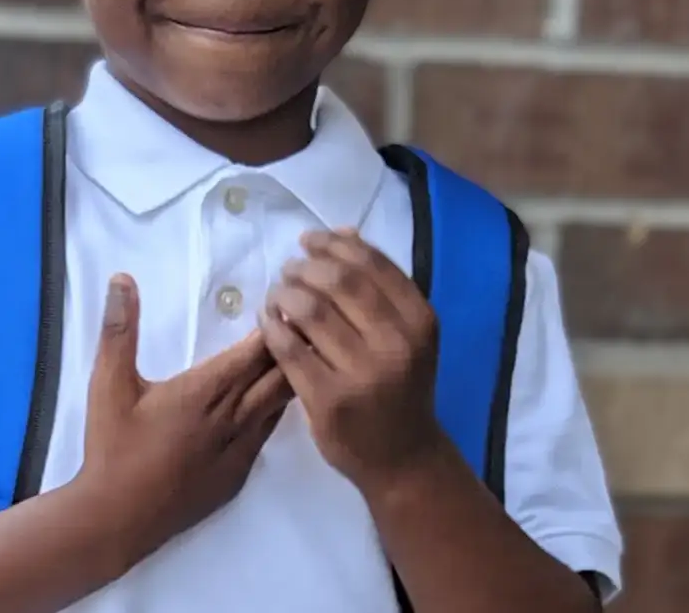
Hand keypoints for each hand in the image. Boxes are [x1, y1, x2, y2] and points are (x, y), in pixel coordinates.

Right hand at [80, 275, 291, 559]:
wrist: (116, 520)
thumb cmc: (112, 448)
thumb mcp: (108, 384)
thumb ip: (119, 329)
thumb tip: (122, 279)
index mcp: (203, 392)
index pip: (254, 352)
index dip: (275, 326)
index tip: (287, 301)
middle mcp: (231, 418)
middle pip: (277, 374)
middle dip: (295, 345)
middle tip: (311, 317)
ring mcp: (239, 448)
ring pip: (280, 404)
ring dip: (292, 376)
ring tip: (307, 350)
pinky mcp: (239, 473)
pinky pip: (270, 433)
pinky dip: (279, 410)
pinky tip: (284, 398)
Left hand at [261, 228, 443, 493]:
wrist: (403, 457)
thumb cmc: (402, 387)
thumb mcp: (406, 335)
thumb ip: (379, 287)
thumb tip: (343, 231)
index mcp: (419, 321)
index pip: (371, 264)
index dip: (333, 244)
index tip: (310, 241)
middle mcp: (396, 343)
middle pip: (338, 281)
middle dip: (304, 266)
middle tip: (289, 270)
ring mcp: (362, 374)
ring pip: (310, 310)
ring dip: (284, 292)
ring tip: (278, 293)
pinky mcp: (328, 400)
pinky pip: (289, 348)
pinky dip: (272, 325)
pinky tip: (268, 320)